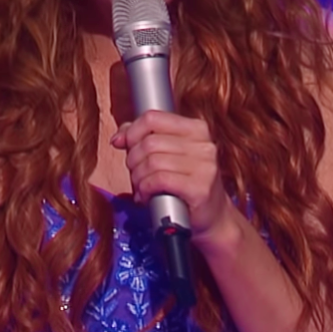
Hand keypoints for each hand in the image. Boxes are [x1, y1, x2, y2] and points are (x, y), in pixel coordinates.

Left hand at [110, 111, 235, 244]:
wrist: (213, 215)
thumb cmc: (187, 183)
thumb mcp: (168, 154)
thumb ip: (144, 138)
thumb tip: (119, 137)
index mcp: (196, 128)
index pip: (153, 118)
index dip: (132, 132)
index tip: (125, 145)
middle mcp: (203, 144)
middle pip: (149, 142)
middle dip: (133, 160)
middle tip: (135, 173)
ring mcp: (204, 166)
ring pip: (152, 162)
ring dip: (138, 177)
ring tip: (141, 186)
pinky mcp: (200, 188)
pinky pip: (159, 180)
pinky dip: (145, 188)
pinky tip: (146, 195)